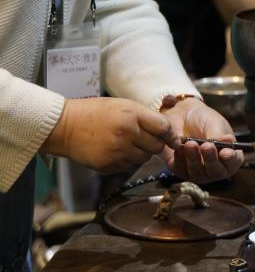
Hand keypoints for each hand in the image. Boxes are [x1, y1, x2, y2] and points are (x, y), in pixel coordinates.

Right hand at [41, 98, 178, 173]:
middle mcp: (127, 133)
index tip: (172, 139)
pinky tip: (114, 151)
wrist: (64, 126)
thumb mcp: (122, 105)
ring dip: (140, 153)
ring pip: (144, 158)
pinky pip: (129, 166)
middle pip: (156, 147)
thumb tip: (167, 132)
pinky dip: (126, 160)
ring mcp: (118, 151)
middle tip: (143, 140)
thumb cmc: (95, 112)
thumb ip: (144, 117)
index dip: (170, 135)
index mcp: (131, 114)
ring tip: (126, 144)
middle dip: (154, 144)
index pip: (163, 128)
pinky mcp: (109, 165)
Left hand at [161, 98, 243, 182]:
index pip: (234, 162)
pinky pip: (181, 170)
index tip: (225, 152)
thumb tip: (227, 140)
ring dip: (194, 158)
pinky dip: (180, 159)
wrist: (182, 117)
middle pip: (216, 172)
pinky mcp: (182, 171)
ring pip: (198, 173)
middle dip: (211, 159)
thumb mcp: (214, 123)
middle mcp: (216, 168)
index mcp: (230, 156)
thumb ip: (219, 134)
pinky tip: (180, 147)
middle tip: (207, 146)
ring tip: (191, 143)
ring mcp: (199, 172)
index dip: (230, 159)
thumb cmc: (204, 121)